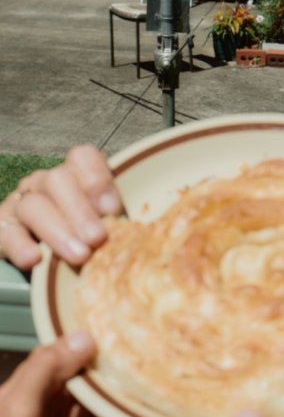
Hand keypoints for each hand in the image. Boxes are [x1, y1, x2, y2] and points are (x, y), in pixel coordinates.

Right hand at [0, 145, 120, 268]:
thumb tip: (137, 236)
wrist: (39, 254)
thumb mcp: (103, 224)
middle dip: (80, 210)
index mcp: (74, 177)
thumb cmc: (85, 239)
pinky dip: (21, 246)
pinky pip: (7, 233)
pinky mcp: (3, 229)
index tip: (112, 210)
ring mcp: (21, 205)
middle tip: (97, 238)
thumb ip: (114, 222)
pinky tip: (35, 259)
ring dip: (58, 231)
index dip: (97, 179)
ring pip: (33, 206)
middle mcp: (45, 184)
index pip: (83, 158)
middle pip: (57, 180)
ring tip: (79, 255)